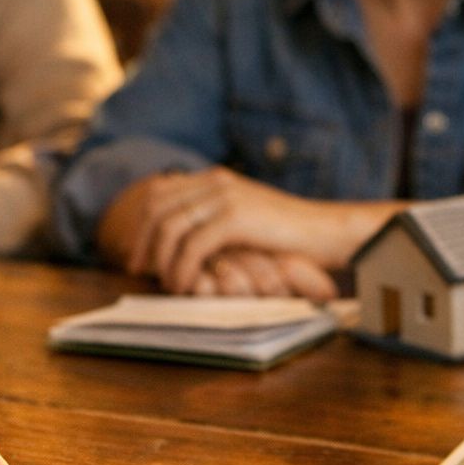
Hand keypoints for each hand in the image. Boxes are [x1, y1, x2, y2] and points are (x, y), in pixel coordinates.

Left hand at [118, 168, 366, 290]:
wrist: (327, 232)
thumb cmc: (289, 235)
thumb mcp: (246, 220)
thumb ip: (215, 221)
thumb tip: (181, 242)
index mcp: (215, 179)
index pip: (160, 192)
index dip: (142, 222)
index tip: (137, 251)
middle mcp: (216, 181)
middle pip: (158, 207)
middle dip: (142, 240)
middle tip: (136, 269)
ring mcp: (225, 196)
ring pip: (171, 226)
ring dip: (162, 259)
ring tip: (165, 283)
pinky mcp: (236, 217)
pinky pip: (193, 245)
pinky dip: (182, 268)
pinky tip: (184, 285)